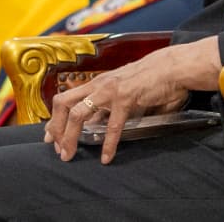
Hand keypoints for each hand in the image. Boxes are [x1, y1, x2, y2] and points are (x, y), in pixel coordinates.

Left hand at [42, 36, 220, 164]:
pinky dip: (107, 144)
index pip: (65, 99)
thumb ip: (109, 103)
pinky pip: (111, 125)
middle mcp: (99, 85)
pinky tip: (107, 157)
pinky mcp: (126, 98)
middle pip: (62, 104)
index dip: (54, 120)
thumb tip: (97, 122)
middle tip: (57, 148)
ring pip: (77, 114)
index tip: (50, 137)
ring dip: (69, 137)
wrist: (173, 66)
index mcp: (98, 83)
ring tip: (69, 155)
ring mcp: (110, 90)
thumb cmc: (152, 76)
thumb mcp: (124, 88)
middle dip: (55, 128)